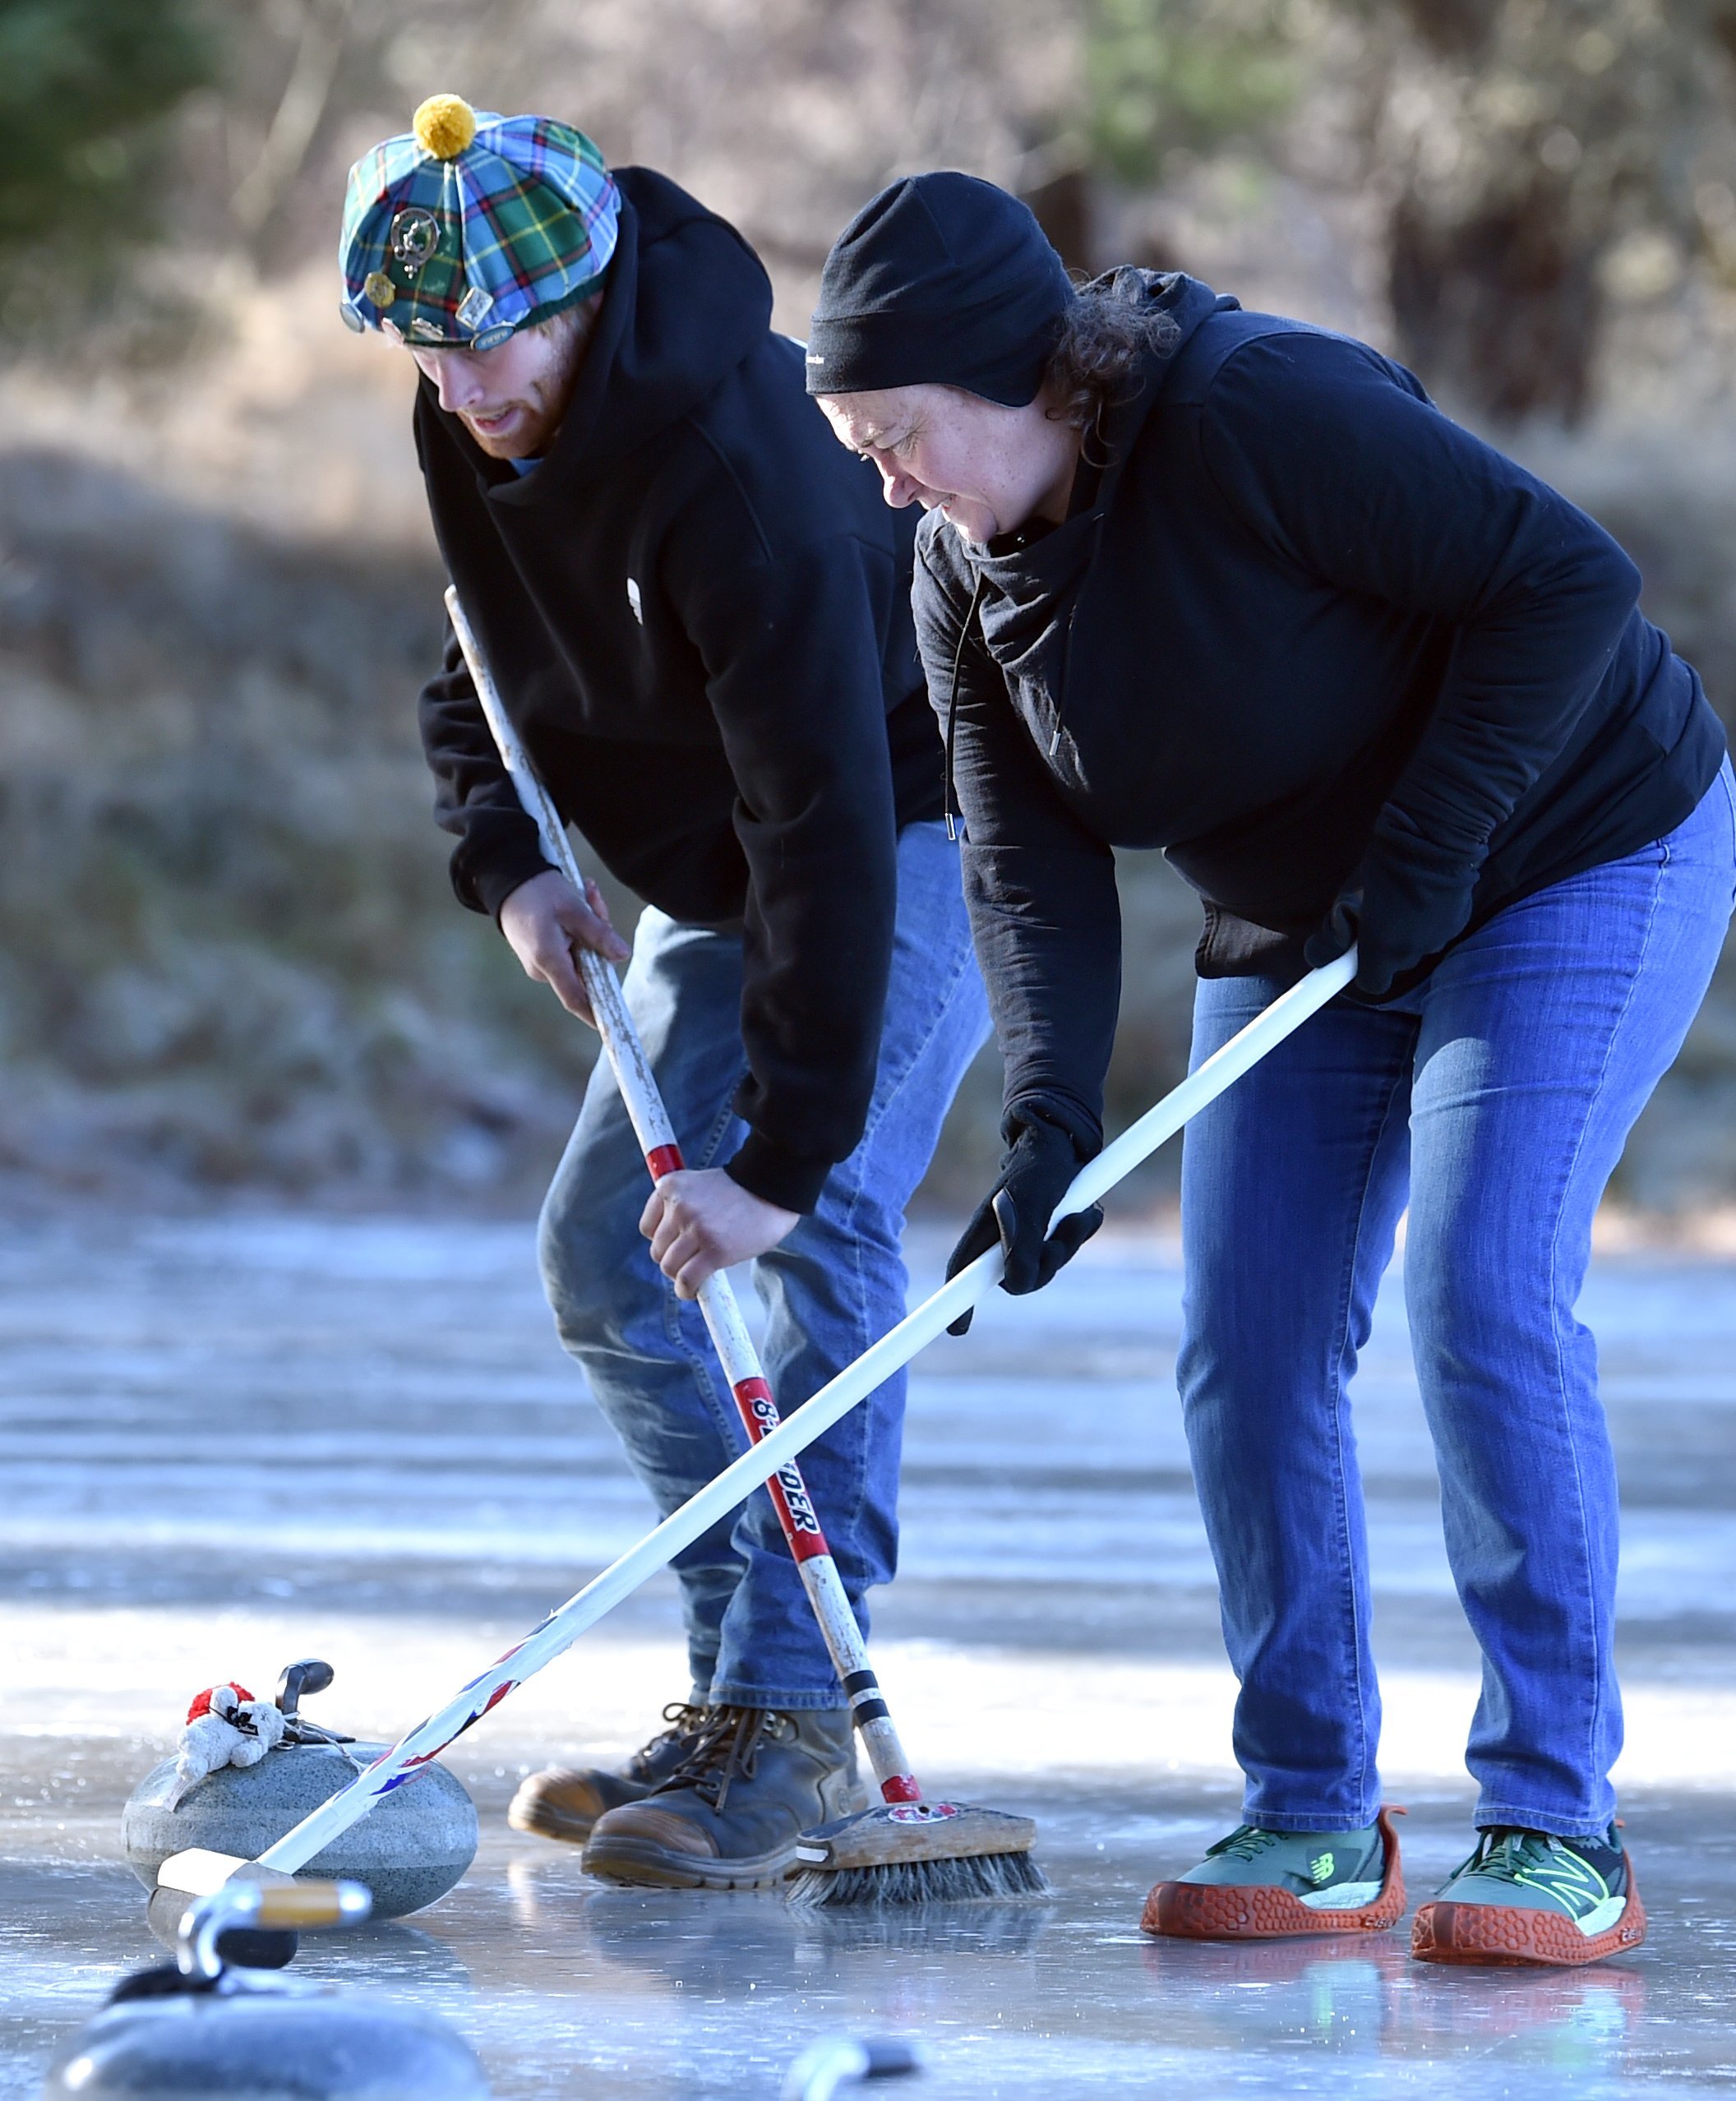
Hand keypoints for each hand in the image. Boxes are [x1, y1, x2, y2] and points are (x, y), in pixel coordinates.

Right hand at [499, 869, 630, 1026]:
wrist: (507, 880)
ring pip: (582, 956)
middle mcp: (543, 969)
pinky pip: (571, 949)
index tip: (613, 1026)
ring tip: (588, 894)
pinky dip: (581, 930)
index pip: (576, 999)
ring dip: (592, 930)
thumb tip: (622, 956)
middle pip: (587, 970)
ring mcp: (542, 963)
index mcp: (549, 960)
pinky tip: (582, 901)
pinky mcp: (544, 954)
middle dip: (600, 941)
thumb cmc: (538, 891)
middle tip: (597, 904)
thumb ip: (598, 933)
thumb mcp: (573, 908)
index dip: (595, 1014)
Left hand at [640, 1167, 799, 1298]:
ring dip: (680, 1276)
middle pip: (658, 1250)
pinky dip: (687, 1290)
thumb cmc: (741, 1189)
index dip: (662, 1240)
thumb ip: (682, 1205)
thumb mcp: (700, 1184)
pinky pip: (687, 1279)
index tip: (676, 1244)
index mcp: (670, 1187)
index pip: (647, 1227)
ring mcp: (696, 1229)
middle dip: (673, 1259)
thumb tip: (671, 1239)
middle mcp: (679, 1207)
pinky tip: (693, 1291)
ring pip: (670, 1267)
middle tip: (691, 1261)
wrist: (773, 1187)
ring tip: (694, 1276)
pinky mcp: (714, 1250)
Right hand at [943, 1112, 1101, 1335]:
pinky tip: (1085, 1209)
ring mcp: (1029, 1236)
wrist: (1066, 1138)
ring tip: (1077, 1212)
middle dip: (1047, 1261)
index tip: (957, 1330)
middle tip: (1061, 1232)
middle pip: (1021, 1279)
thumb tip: (1017, 1284)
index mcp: (984, 1233)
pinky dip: (1081, 1230)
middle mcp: (1004, 1239)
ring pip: (1051, 1264)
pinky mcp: (1053, 1229)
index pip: (962, 1276)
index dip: (957, 1305)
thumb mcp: (1029, 1204)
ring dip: (1069, 1242)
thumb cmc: (1038, 1166)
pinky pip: (1071, 1248)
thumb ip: (1021, 1244)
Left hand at [1306, 817, 1477, 1000]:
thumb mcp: (1347, 898)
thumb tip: (1318, 958)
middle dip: (1383, 946)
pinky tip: (1424, 895)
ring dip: (1407, 932)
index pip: (1371, 984)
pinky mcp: (1459, 923)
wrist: (1435, 840)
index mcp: (1384, 950)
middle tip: (1376, 914)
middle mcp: (1414, 952)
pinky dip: (1427, 920)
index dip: (1360, 972)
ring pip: (1417, 946)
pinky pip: (1436, 931)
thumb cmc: (1385, 867)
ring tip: (1401, 899)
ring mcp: (1440, 939)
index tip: (1352, 957)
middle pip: (1394, 963)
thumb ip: (1332, 935)